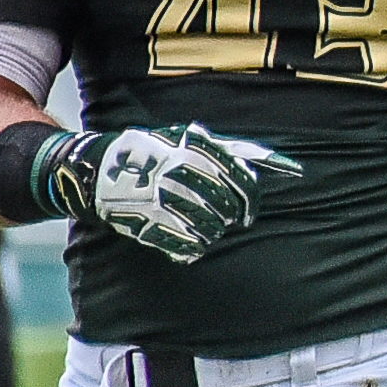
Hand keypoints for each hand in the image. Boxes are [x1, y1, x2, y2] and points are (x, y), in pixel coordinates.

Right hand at [54, 121, 302, 264]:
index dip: (249, 201)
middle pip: (228, 209)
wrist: (97, 171)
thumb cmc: (156, 152)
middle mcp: (180, 175)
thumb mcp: (194, 140)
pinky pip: (188, 246)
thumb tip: (290, 166)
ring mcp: (163, 201)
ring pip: (212, 230)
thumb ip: (238, 152)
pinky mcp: (149, 225)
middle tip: (224, 218)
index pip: (242, 182)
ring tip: (203, 224)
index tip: (247, 210)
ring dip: (213, 231)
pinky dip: (193, 246)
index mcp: (194, 152)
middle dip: (231, 216)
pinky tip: (188, 238)